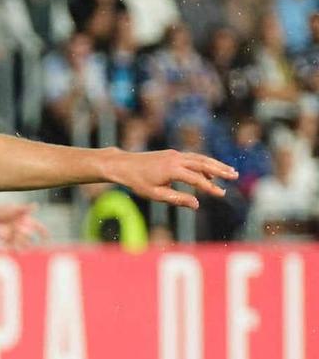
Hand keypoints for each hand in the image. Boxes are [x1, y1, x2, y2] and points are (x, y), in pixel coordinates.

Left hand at [0, 200, 46, 248]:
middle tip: (18, 229)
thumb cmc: (2, 209)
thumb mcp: (15, 209)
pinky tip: (15, 253)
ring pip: (22, 242)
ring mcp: (15, 235)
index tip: (47, 238)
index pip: (39, 227)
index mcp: (27, 221)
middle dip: (26, 234)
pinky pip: (12, 247)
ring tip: (18, 242)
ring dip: (21, 243)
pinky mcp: (6, 240)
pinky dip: (13, 250)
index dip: (44, 233)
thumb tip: (36, 205)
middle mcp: (22, 229)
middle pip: (29, 235)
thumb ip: (25, 209)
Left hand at [102, 148, 231, 208]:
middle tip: (234, 176)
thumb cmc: (137, 182)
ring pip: (200, 158)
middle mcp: (176, 159)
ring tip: (230, 171)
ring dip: (216, 164)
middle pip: (204, 163)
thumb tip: (196, 205)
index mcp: (172, 170)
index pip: (197, 179)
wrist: (123, 165)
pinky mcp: (173, 153)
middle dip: (220, 170)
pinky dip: (204, 163)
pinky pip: (193, 157)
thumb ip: (177, 199)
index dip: (210, 187)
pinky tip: (210, 171)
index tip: (221, 193)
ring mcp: (175, 154)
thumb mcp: (155, 194)